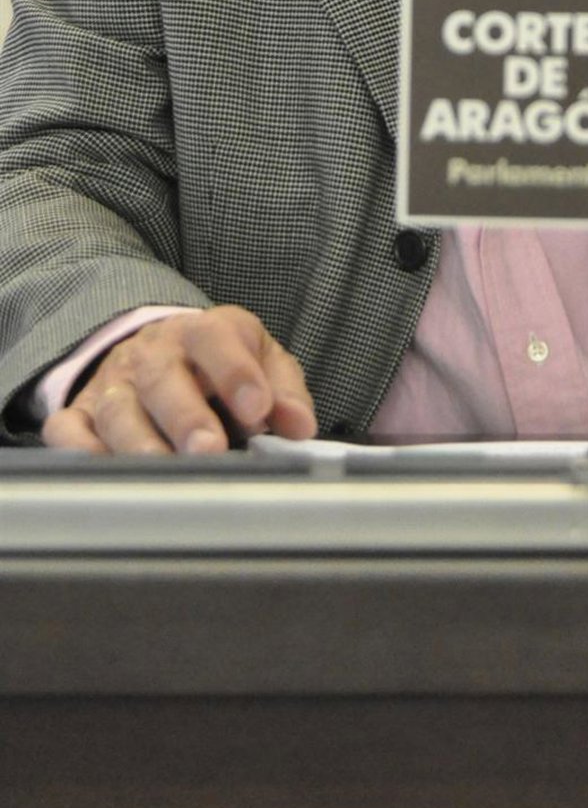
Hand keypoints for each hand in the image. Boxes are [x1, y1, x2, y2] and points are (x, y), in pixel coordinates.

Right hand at [41, 306, 318, 454]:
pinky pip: (69, 432)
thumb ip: (283, 389)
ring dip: (141, 443)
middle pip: (162, 377)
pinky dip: (81, 453)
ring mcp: (113, 384)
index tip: (258, 409)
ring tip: (166, 473)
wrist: (157, 348)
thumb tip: (298, 426)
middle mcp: (152, 354)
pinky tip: (107, 474)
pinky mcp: (81, 414)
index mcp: (201, 333)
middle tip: (209, 450)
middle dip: (185, 415)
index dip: (236, 372)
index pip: (216, 339)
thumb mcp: (260, 359)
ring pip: (119, 410)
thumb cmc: (217, 362)